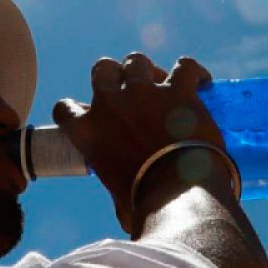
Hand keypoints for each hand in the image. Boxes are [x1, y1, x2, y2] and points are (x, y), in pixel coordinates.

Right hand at [51, 53, 225, 232]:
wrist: (178, 193)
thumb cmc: (144, 205)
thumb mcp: (116, 197)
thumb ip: (116, 183)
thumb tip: (127, 206)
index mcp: (87, 130)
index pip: (65, 108)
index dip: (76, 108)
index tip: (91, 114)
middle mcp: (110, 103)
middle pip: (102, 68)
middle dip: (114, 74)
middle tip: (129, 89)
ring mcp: (144, 92)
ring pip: (137, 61)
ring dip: (148, 69)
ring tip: (160, 82)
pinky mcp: (178, 91)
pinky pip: (185, 66)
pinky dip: (194, 72)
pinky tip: (202, 81)